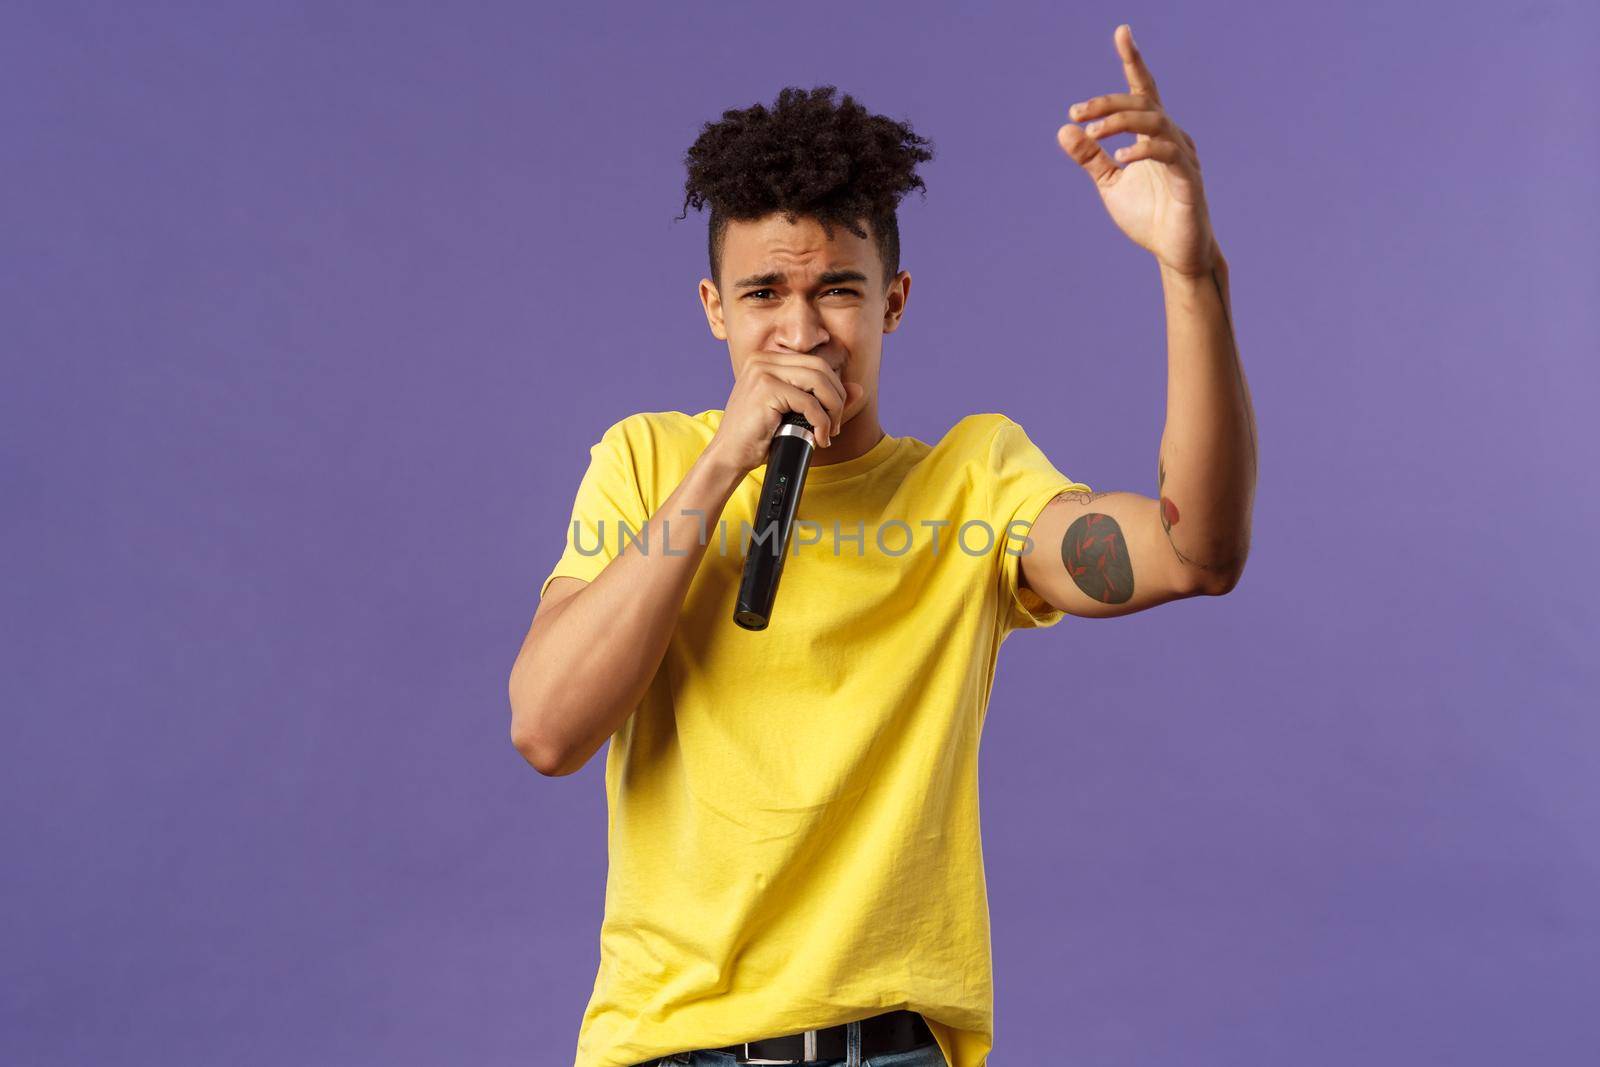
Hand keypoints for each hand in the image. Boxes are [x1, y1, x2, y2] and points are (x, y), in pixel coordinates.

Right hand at [704, 351, 862, 476]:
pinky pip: (809, 402)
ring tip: (828, 432)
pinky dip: (821, 422)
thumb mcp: (795, 413)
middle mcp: (763, 359)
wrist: (730, 456)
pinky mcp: (765, 388)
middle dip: (836, 398)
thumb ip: (824, 400)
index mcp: (768, 359)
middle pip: (821, 368)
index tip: (832, 415)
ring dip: (832, 410)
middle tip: (834, 426)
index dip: (833, 388)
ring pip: (819, 381)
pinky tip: (818, 438)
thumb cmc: (759, 436)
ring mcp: (762, 371)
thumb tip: (859, 389)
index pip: (816, 363)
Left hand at [1056, 24, 1218, 276]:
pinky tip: (1121, 156)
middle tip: (1077, 112)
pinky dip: (1143, 149)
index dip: (1133, 61)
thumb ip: (1090, 158)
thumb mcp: (1110, 184)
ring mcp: (1183, 155)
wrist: (1175, 253)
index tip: (1121, 32)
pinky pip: (1168, 153)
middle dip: (1108, 102)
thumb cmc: (1149, 216)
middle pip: (1142, 103)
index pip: (1143, 90)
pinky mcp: (1188, 179)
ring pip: (1155, 121)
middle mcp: (1171, 137)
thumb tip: (1064, 129)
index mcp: (1153, 135)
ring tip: (1093, 134)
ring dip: (1120, 122)